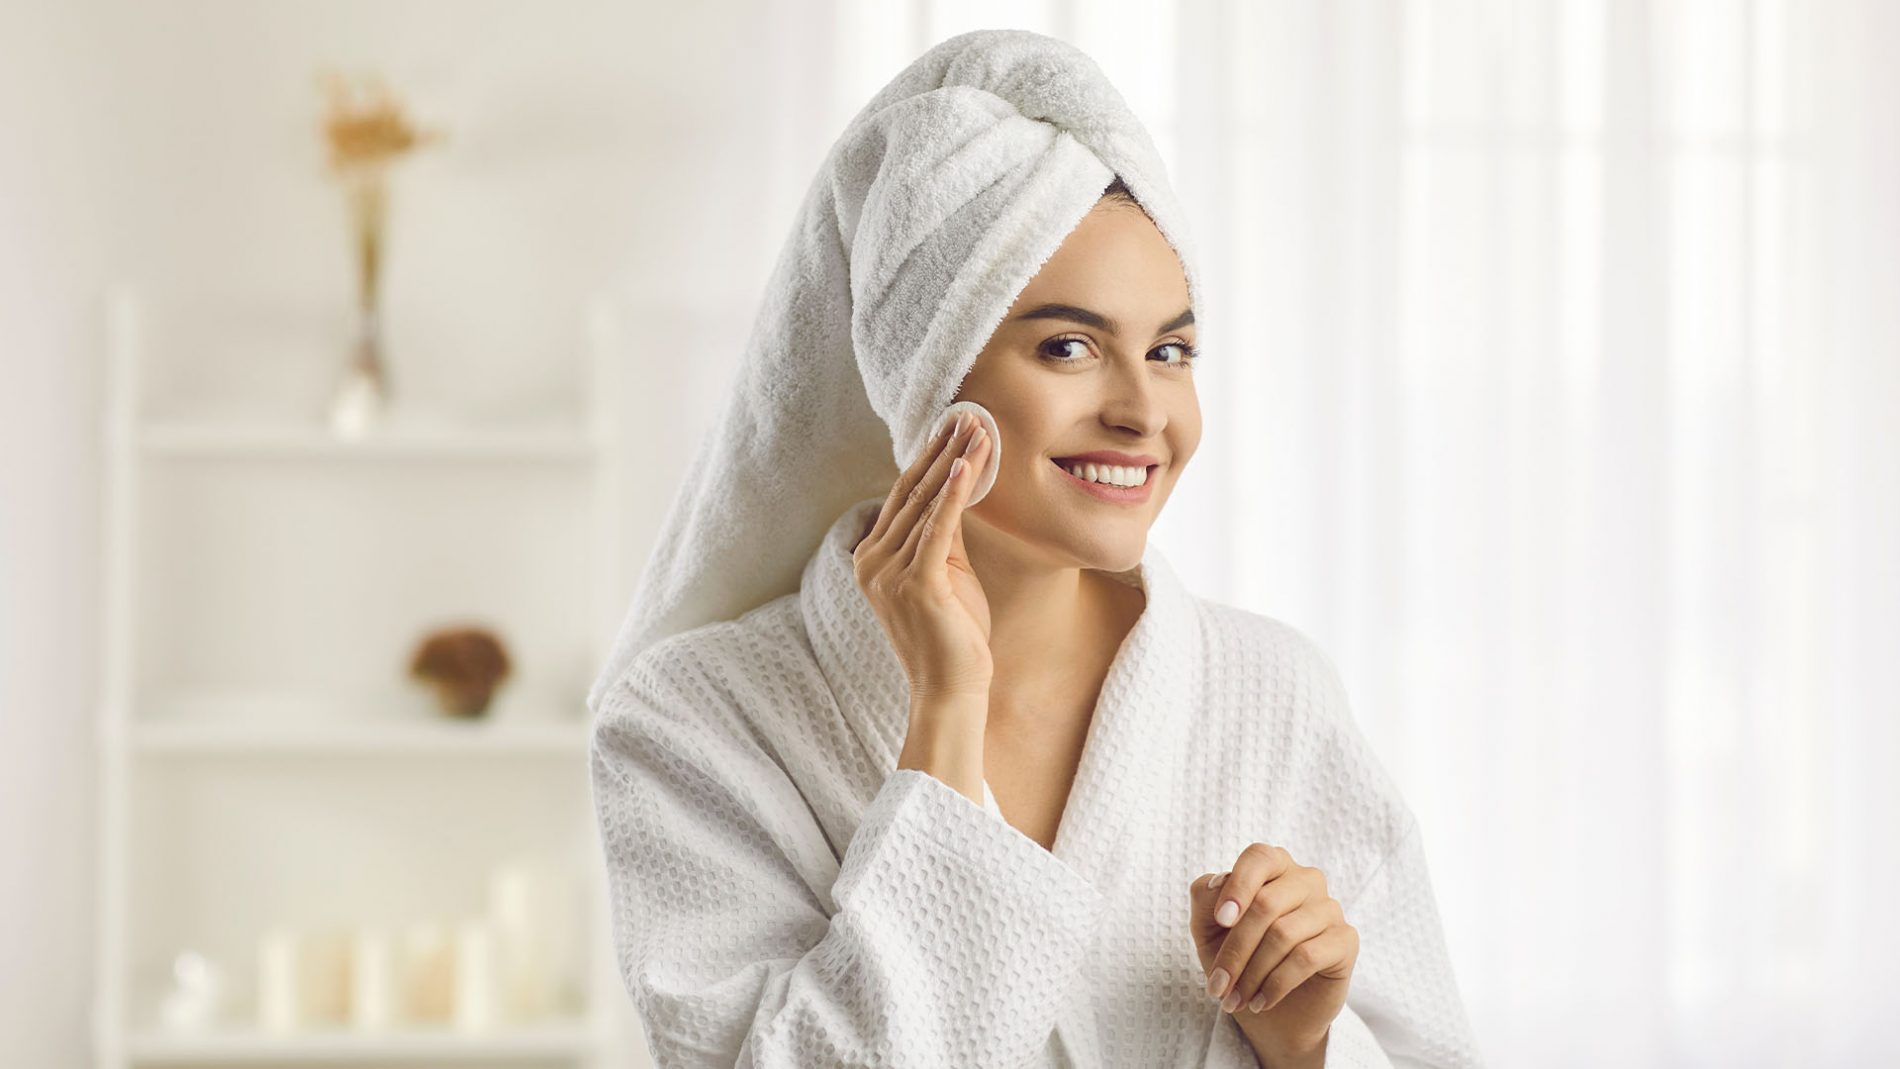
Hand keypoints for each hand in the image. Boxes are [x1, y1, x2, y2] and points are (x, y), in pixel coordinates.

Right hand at [853, 410, 994, 699]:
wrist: (951, 687)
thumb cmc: (953, 633)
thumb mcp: (945, 572)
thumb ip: (942, 533)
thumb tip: (956, 487)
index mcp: (871, 557)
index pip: (902, 496)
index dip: (928, 458)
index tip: (951, 425)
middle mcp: (872, 561)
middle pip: (911, 492)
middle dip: (941, 449)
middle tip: (966, 412)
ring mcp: (889, 573)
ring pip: (925, 503)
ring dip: (954, 462)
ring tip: (977, 428)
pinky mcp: (916, 583)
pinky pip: (938, 528)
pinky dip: (953, 494)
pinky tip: (966, 464)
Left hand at [1188, 843, 1357, 1058]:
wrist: (1273, 1012)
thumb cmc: (1240, 958)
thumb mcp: (1209, 929)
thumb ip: (1205, 899)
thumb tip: (1217, 882)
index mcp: (1273, 866)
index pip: (1258, 857)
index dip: (1238, 886)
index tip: (1220, 921)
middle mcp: (1305, 880)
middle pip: (1265, 904)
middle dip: (1235, 951)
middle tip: (1218, 986)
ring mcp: (1329, 908)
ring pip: (1283, 934)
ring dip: (1252, 974)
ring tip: (1236, 999)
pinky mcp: (1345, 940)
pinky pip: (1306, 957)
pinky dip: (1276, 984)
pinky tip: (1261, 1001)